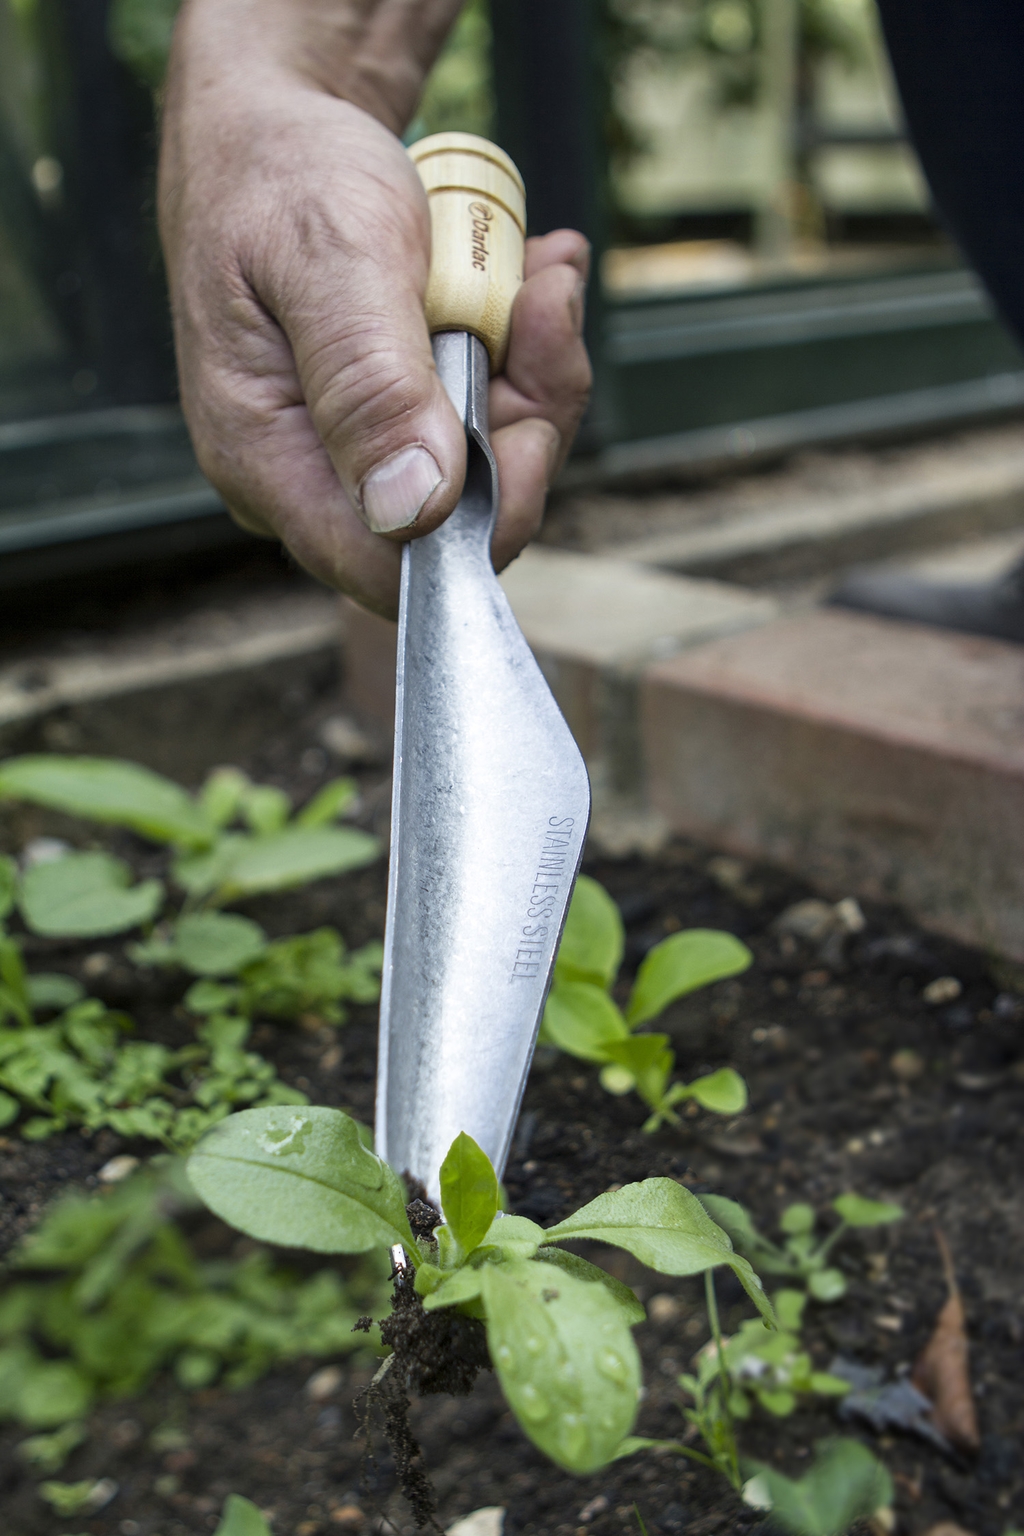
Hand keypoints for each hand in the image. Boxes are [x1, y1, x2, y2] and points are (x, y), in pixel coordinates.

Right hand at [158, 0, 591, 616]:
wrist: (271, 131)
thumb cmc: (280, 176)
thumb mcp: (329, 255)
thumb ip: (369, 383)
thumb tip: (411, 508)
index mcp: (266, 462)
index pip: (392, 568)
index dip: (485, 513)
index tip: (526, 404)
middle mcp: (309, 480)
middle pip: (458, 522)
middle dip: (525, 415)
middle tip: (541, 299)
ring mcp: (353, 458)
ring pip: (488, 471)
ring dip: (533, 370)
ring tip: (538, 273)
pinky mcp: (392, 428)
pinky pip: (484, 424)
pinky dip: (521, 355)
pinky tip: (525, 283)